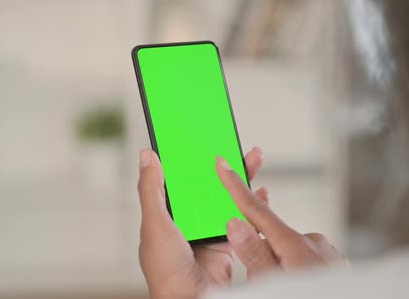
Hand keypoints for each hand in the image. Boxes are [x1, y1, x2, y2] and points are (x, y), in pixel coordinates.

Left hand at [137, 148, 266, 298]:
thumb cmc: (166, 270)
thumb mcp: (155, 224)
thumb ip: (151, 190)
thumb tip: (147, 156)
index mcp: (167, 213)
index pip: (179, 178)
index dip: (189, 158)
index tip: (199, 138)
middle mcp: (188, 221)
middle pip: (207, 185)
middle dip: (221, 164)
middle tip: (232, 142)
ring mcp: (208, 231)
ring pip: (226, 198)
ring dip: (240, 180)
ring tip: (252, 159)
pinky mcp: (228, 243)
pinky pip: (242, 220)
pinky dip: (253, 206)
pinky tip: (261, 193)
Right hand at [216, 157, 347, 279]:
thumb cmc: (310, 298)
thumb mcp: (274, 284)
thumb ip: (255, 255)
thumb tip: (236, 223)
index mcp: (294, 244)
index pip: (257, 210)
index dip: (236, 186)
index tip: (224, 162)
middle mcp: (312, 241)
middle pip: (270, 236)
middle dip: (258, 254)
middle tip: (260, 281)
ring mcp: (326, 251)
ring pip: (288, 250)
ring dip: (278, 266)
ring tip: (283, 286)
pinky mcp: (334, 262)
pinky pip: (306, 259)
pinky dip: (296, 269)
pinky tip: (298, 285)